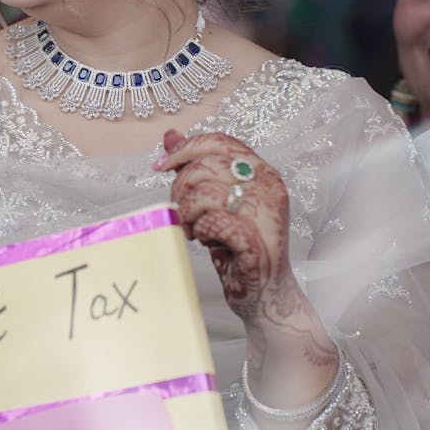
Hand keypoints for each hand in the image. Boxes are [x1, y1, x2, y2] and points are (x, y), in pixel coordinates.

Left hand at [155, 129, 334, 373]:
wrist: (265, 294)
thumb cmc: (239, 246)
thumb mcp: (214, 201)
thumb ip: (195, 167)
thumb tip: (170, 135)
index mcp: (261, 171)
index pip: (219, 141)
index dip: (185, 149)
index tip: (161, 166)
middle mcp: (269, 186)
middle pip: (207, 165)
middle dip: (181, 188)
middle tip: (180, 211)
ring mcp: (266, 214)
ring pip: (206, 193)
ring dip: (188, 213)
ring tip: (193, 228)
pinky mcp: (258, 242)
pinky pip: (215, 222)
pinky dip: (202, 230)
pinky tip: (206, 240)